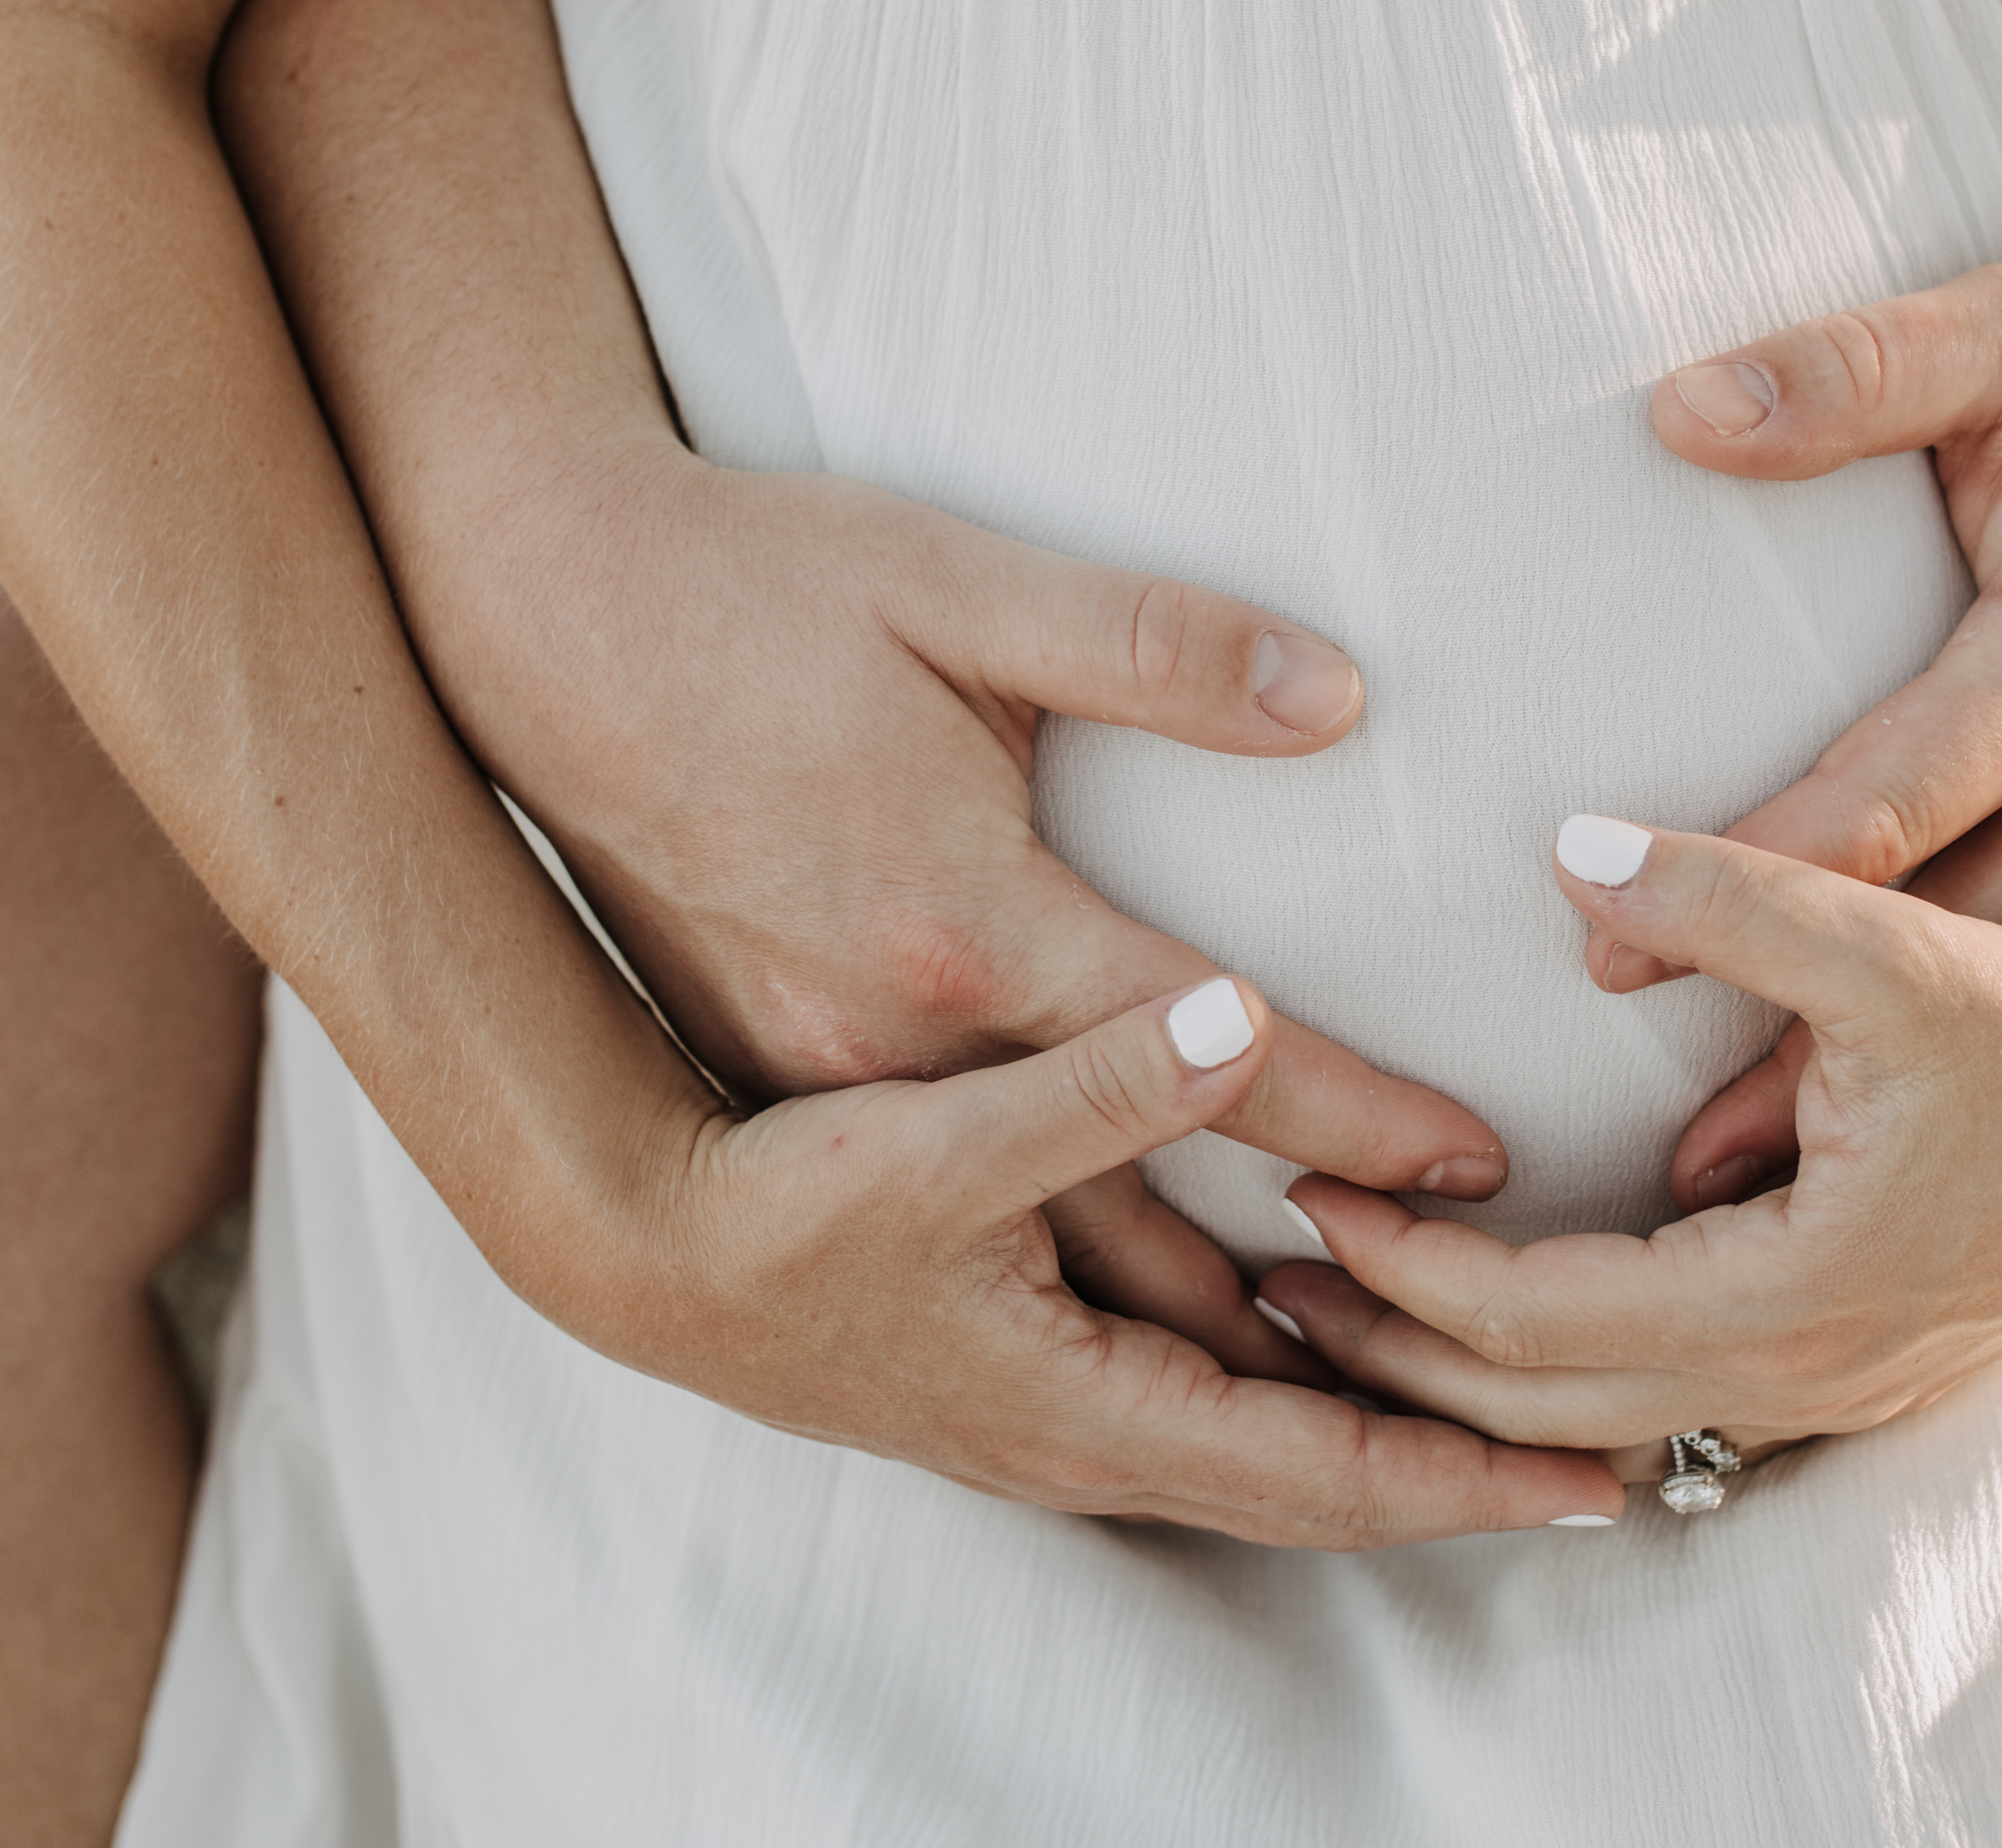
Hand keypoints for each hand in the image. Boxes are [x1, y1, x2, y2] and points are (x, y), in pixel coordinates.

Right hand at [408, 435, 1510, 1376]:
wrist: (519, 626)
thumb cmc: (742, 586)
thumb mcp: (952, 586)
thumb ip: (1153, 645)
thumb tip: (1333, 693)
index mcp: (955, 924)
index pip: (1216, 1063)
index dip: (1363, 1123)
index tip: (1482, 1174)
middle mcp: (887, 1048)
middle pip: (1135, 1252)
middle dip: (1304, 1346)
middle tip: (1446, 1373)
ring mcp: (822, 1085)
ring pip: (1042, 1285)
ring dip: (1199, 1366)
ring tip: (1351, 1416)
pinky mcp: (782, 1086)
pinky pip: (963, 1249)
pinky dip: (1079, 1318)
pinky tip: (1165, 1346)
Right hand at [535, 975, 1625, 1543]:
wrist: (634, 1244)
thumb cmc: (766, 1205)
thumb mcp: (927, 1138)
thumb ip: (1090, 1088)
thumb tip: (1240, 1028)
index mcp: (1082, 1400)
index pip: (1318, 1468)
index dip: (1459, 1473)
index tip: (1588, 1472)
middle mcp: (1086, 1433)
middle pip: (1314, 1479)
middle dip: (1456, 1469)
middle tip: (1602, 1448)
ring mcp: (1057, 1409)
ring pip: (1262, 1437)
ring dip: (1382, 1424)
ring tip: (1509, 1390)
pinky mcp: (1031, 1359)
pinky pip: (1204, 1389)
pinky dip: (1294, 1374)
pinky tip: (1341, 1317)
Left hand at [1256, 820, 2001, 1451]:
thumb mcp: (1896, 946)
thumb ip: (1731, 895)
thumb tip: (1570, 851)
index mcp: (1785, 1297)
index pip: (1529, 1322)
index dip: (1399, 1271)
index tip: (1296, 1203)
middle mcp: (1799, 1375)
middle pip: (1537, 1410)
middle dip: (1395, 1355)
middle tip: (1265, 1289)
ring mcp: (1836, 1389)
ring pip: (1604, 1419)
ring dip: (1476, 1370)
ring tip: (1360, 1303)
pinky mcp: (1862, 1364)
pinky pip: (1672, 1397)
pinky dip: (1571, 1368)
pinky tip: (1523, 1302)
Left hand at [1623, 207, 2001, 1205]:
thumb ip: (1849, 369)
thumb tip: (1679, 411)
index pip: (1876, 810)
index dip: (1731, 890)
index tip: (1598, 960)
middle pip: (1951, 951)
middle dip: (1807, 1062)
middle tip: (1667, 1175)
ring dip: (1907, 1085)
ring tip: (1757, 1192)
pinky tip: (1920, 1122)